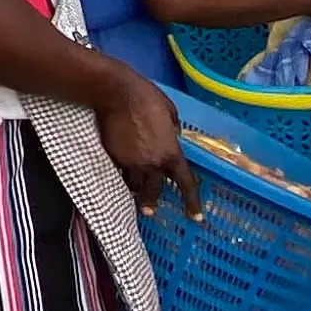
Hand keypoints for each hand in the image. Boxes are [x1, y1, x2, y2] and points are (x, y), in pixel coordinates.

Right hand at [100, 70, 197, 219]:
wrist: (117, 92)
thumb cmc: (147, 97)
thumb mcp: (170, 112)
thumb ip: (173, 130)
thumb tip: (172, 137)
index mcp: (171, 154)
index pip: (186, 184)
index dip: (193, 203)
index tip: (196, 218)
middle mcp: (152, 164)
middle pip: (153, 191)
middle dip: (150, 202)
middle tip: (149, 211)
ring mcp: (131, 163)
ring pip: (133, 184)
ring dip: (134, 189)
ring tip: (132, 192)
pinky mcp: (114, 157)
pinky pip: (118, 171)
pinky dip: (120, 174)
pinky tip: (117, 172)